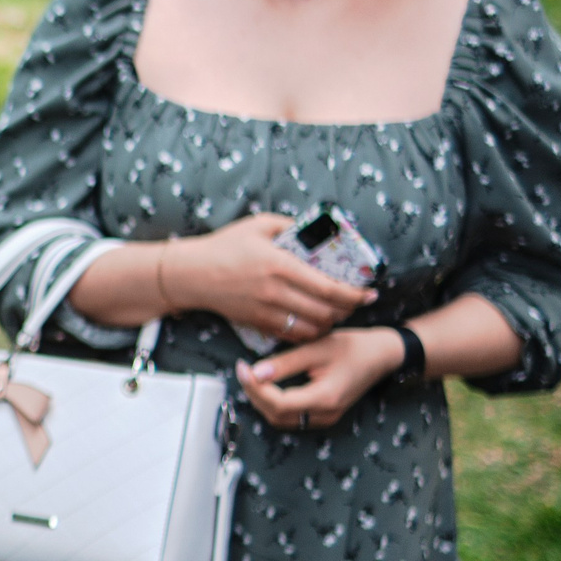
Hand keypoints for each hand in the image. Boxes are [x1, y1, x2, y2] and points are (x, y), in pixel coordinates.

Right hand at [166, 213, 373, 341]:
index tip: (370, 293)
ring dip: (330, 323)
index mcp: (280, 265)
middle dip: (347, 309)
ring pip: (312, 327)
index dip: (355, 294)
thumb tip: (317, 229)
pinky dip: (310, 332)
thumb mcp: (258, 225)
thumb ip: (290, 225)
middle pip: (326, 311)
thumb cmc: (224, 246)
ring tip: (336, 313)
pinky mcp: (257, 323)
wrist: (190, 275)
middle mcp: (276, 292)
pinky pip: (292, 335)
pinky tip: (315, 323)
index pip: (329, 287)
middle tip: (355, 302)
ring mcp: (266, 311)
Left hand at [237, 327, 404, 431]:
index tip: (242, 367)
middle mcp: (324, 414)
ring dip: (262, 400)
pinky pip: (291, 416)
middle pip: (276, 415)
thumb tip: (254, 372)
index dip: (254, 388)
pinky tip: (267, 384)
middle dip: (254, 394)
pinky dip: (274, 403)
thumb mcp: (318, 348)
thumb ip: (286, 362)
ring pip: (281, 419)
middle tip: (243, 370)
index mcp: (325, 398)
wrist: (383, 355)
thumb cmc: (354, 347)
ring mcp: (325, 417)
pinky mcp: (323, 414)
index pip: (278, 403)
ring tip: (251, 376)